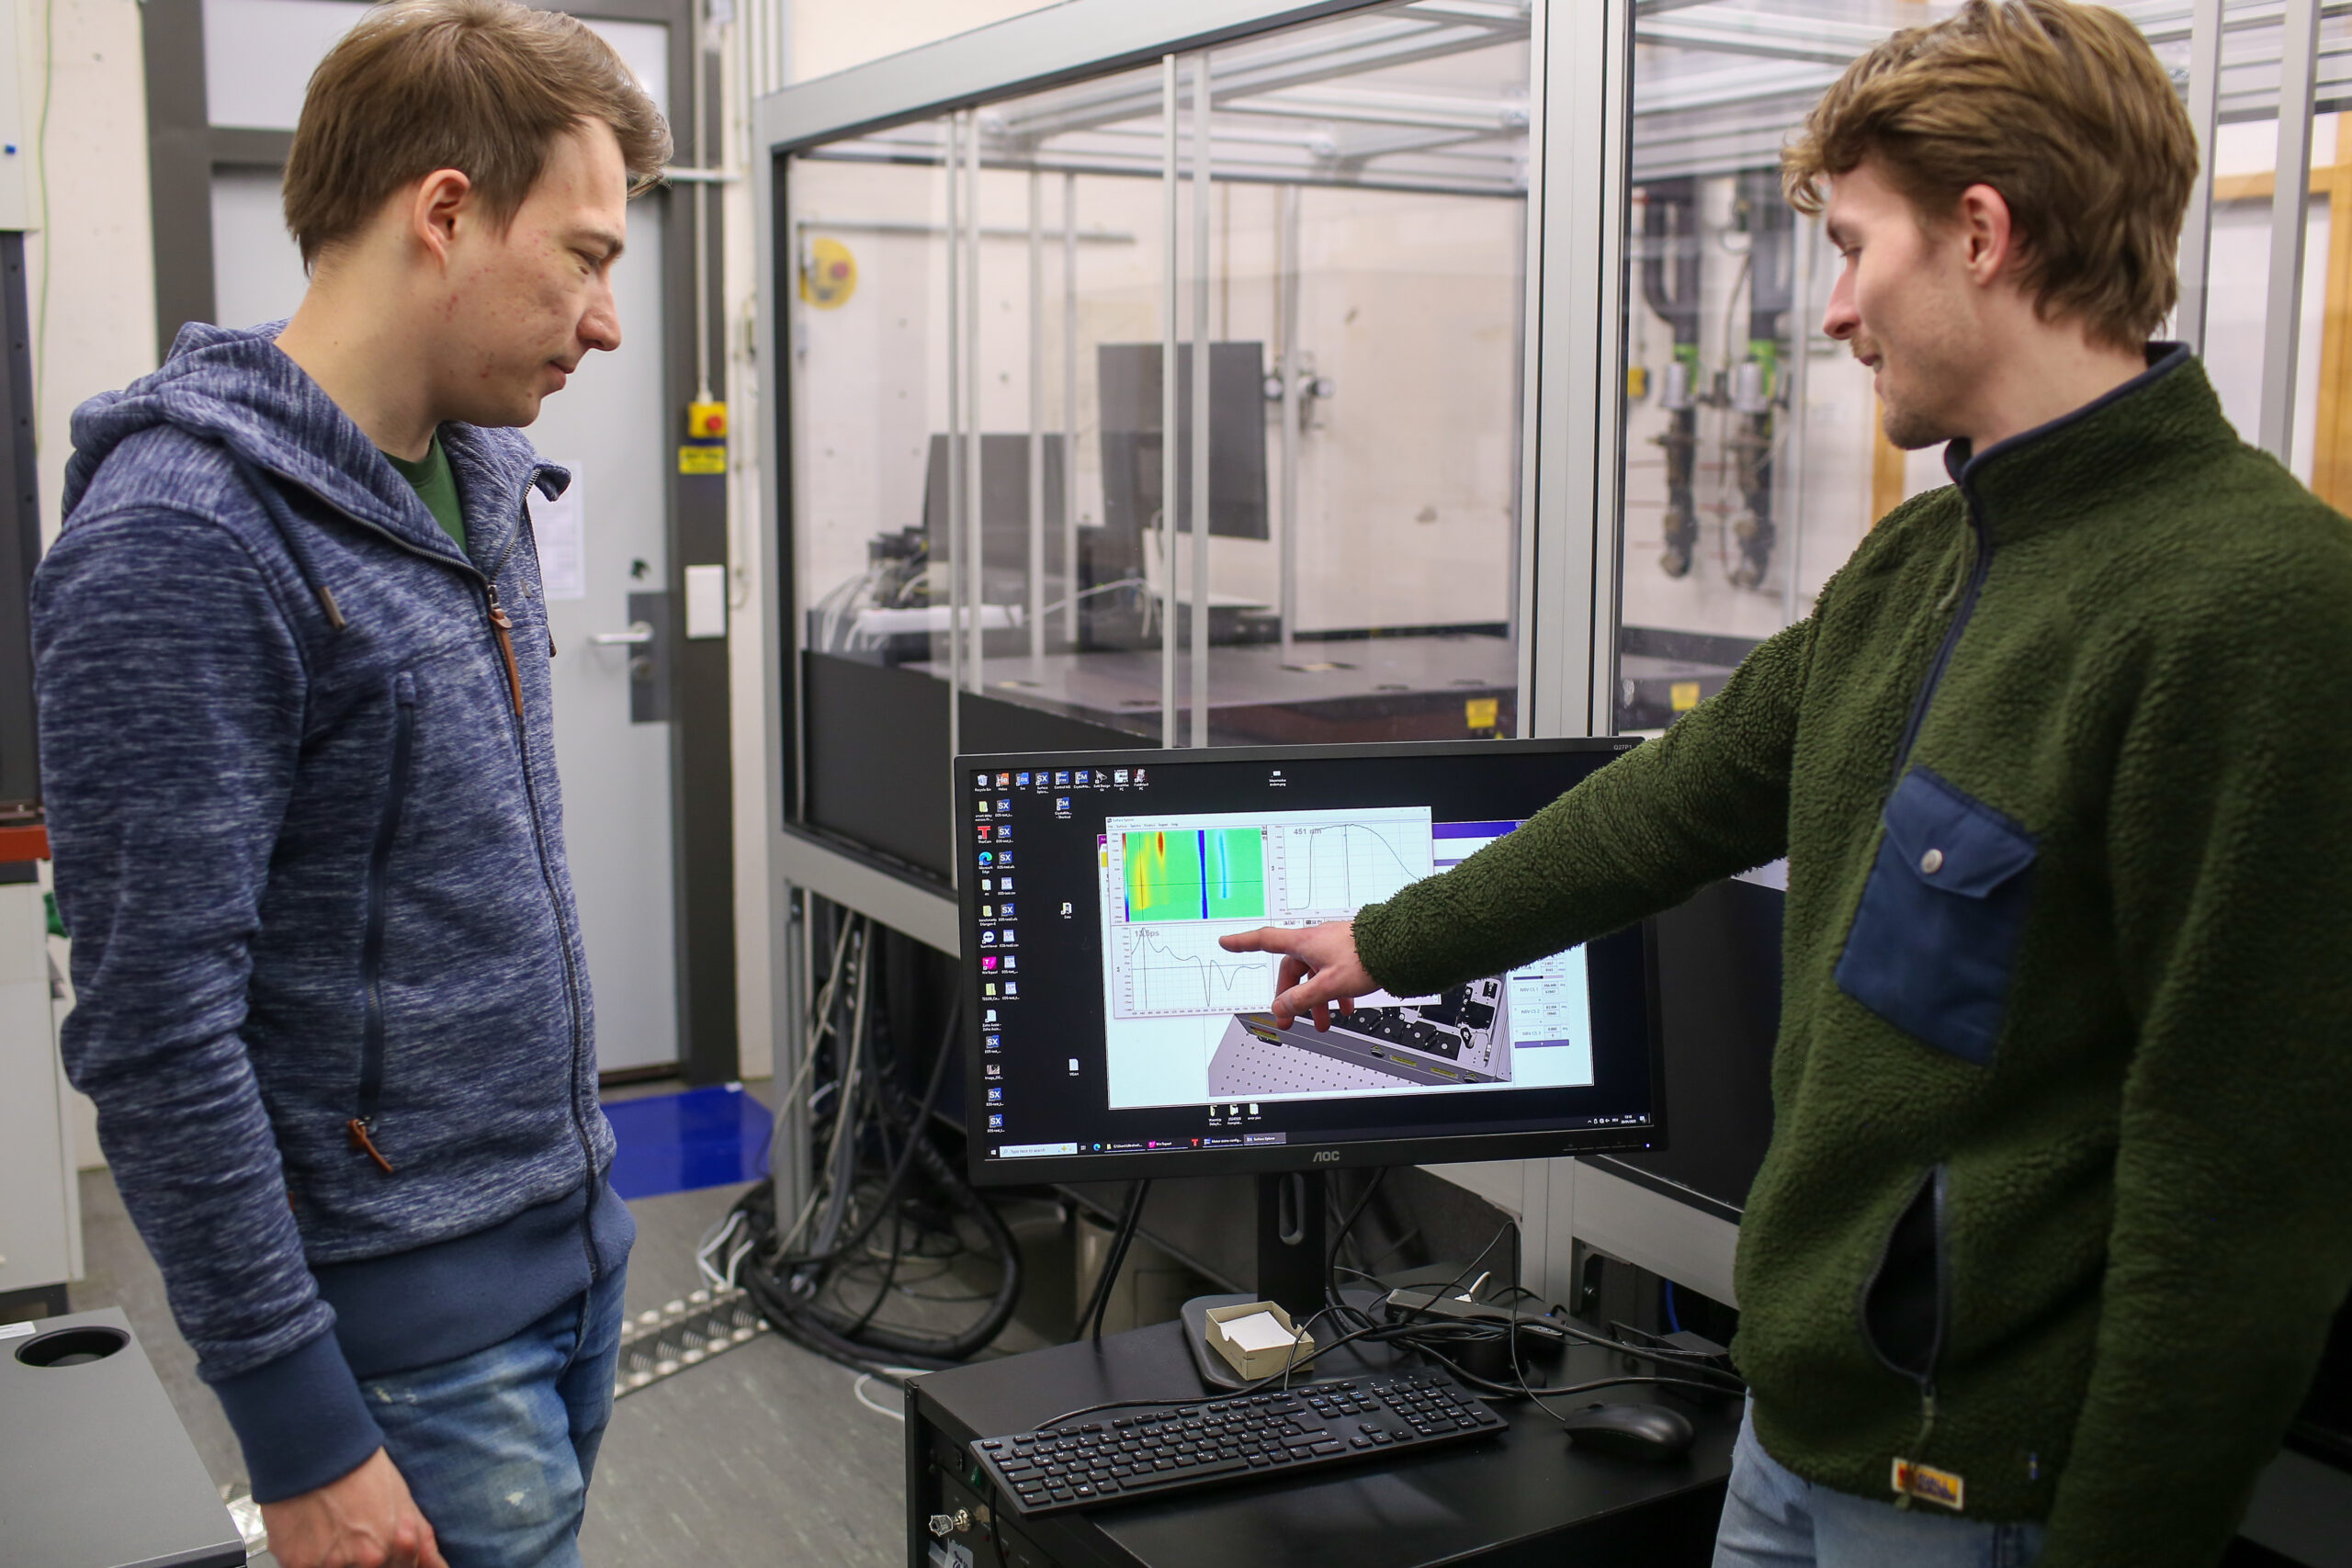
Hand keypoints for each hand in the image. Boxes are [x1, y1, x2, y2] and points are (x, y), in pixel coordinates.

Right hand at [260, 1448, 446, 1567]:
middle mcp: (369, 1560)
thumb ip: (423, 1542)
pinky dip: (307, 1560)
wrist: (316, 1449)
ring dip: (332, 1562)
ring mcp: (332, 1565)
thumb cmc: (362, 1471)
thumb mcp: (404, 1501)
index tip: (373, 1553)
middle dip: (360, 1563)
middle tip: (349, 1537)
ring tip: (329, 1535)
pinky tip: (309, 1537)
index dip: (387, 1564)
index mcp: (400, 1545)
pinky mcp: (298, 1564)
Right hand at [1219, 921, 1374, 1030]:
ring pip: (1315, 976)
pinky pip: (1332, 974)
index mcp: (1304, 944)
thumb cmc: (1365, 958)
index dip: (1242, 943)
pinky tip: (1345, 1008)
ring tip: (1324, 1023)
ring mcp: (1332, 947)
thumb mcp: (1329, 985)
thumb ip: (1302, 998)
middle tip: (1290, 1021)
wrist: (1398, 945)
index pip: (1264, 941)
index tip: (1226, 943)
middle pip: (1292, 971)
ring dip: (1316, 1001)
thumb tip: (1280, 1007)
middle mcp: (1315, 942)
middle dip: (1291, 998)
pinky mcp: (1348, 953)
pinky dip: (1334, 993)